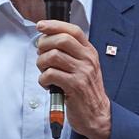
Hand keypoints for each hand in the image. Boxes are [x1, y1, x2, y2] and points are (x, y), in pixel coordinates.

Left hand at [36, 20, 110, 138]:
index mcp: (89, 52)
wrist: (97, 114)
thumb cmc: (87, 90)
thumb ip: (70, 52)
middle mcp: (88, 59)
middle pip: (61, 39)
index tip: (41, 26)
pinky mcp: (75, 86)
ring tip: (44, 71)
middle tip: (40, 53)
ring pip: (53, 56)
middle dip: (44, 44)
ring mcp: (82, 72)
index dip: (55, 25)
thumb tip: (47, 39)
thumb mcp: (84, 66)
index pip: (73, 30)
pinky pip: (50, 74)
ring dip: (42, 63)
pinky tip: (47, 83)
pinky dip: (43, 79)